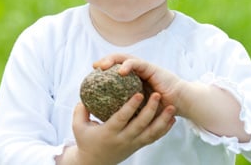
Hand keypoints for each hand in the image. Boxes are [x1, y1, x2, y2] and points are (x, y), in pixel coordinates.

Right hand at [60, 92, 175, 164]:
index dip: (131, 106)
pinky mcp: (139, 146)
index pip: (121, 119)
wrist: (94, 163)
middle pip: (140, 125)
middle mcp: (123, 139)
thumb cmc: (86, 141)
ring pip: (151, 133)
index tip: (139, 93)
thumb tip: (84, 95)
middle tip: (157, 94)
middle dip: (150, 110)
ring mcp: (133, 144)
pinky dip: (164, 129)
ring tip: (171, 108)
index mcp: (109, 133)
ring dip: (162, 120)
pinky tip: (172, 119)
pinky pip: (154, 138)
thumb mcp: (78, 127)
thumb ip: (80, 111)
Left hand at [93, 54, 184, 111]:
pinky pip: (137, 63)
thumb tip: (105, 117)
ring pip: (125, 58)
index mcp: (132, 79)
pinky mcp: (151, 68)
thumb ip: (125, 108)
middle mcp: (137, 71)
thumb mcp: (138, 108)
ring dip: (113, 60)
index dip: (104, 70)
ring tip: (103, 66)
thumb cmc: (159, 109)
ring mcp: (144, 68)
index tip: (91, 76)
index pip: (115, 69)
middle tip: (95, 67)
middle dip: (105, 61)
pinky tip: (121, 71)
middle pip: (118, 60)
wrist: (178, 103)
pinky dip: (128, 65)